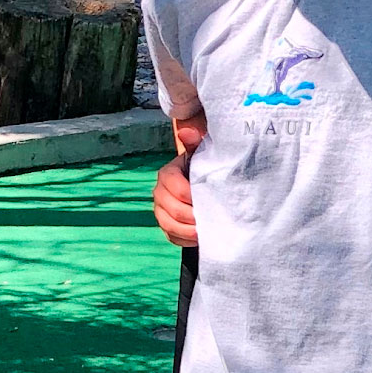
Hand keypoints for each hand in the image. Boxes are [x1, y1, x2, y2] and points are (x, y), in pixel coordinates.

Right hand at [152, 114, 204, 246]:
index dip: (194, 198)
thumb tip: (186, 132)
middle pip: (173, 211)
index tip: (213, 201)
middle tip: (213, 220)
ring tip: (206, 232)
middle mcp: (159, 193)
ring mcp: (160, 211)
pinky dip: (186, 240)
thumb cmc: (201, 167)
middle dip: (193, 218)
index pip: (178, 190)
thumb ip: (194, 143)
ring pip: (170, 226)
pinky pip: (172, 238)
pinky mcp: (165, 226)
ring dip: (189, 232)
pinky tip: (200, 238)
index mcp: (167, 174)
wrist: (199, 182)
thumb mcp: (200, 153)